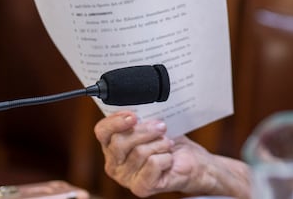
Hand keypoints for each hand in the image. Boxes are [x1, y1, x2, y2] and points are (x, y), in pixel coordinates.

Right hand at [94, 111, 250, 197]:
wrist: (191, 161)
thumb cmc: (169, 142)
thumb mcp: (153, 124)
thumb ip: (141, 117)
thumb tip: (139, 104)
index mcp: (112, 145)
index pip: (102, 131)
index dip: (115, 122)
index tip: (133, 115)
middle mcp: (114, 163)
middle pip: (120, 141)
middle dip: (146, 131)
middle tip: (161, 127)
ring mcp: (126, 178)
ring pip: (139, 152)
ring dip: (160, 144)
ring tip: (167, 145)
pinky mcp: (140, 188)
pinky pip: (152, 164)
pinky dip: (165, 158)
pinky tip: (168, 159)